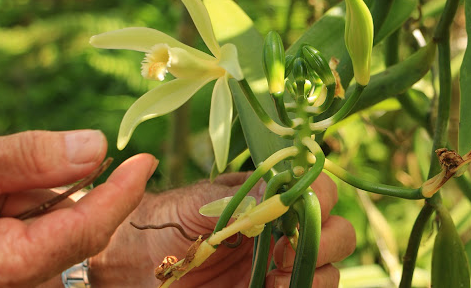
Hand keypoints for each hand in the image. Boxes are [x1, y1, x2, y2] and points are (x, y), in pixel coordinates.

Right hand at [0, 130, 156, 287]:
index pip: (85, 231)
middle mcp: (7, 278)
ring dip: (50, 192)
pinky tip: (3, 184)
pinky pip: (32, 231)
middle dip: (86, 190)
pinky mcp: (0, 260)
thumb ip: (31, 158)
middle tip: (104, 157)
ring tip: (6, 171)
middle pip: (76, 232)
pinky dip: (29, 201)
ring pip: (57, 229)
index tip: (146, 162)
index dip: (121, 194)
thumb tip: (96, 147)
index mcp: (1, 265)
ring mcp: (3, 273)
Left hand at [91, 172, 355, 286]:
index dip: (321, 198)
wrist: (133, 263)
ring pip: (329, 270)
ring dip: (315, 273)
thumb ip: (243, 199)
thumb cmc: (165, 220)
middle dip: (325, 241)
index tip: (296, 212)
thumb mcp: (202, 203)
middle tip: (284, 252)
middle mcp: (284, 231)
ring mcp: (278, 267)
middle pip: (338, 232)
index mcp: (273, 198)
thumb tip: (284, 195)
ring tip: (273, 279)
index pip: (320, 191)